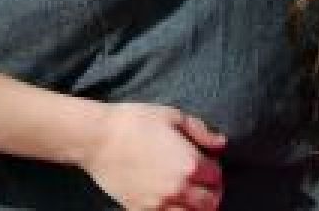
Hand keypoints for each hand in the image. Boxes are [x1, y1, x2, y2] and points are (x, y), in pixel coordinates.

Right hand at [82, 103, 224, 210]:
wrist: (97, 138)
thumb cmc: (134, 122)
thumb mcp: (172, 116)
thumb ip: (200, 132)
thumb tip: (220, 143)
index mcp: (190, 164)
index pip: (216, 176)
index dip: (213, 168)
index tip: (207, 162)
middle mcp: (178, 189)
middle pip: (210, 202)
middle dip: (211, 192)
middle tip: (203, 183)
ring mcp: (159, 204)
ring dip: (195, 208)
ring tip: (190, 197)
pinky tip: (171, 204)